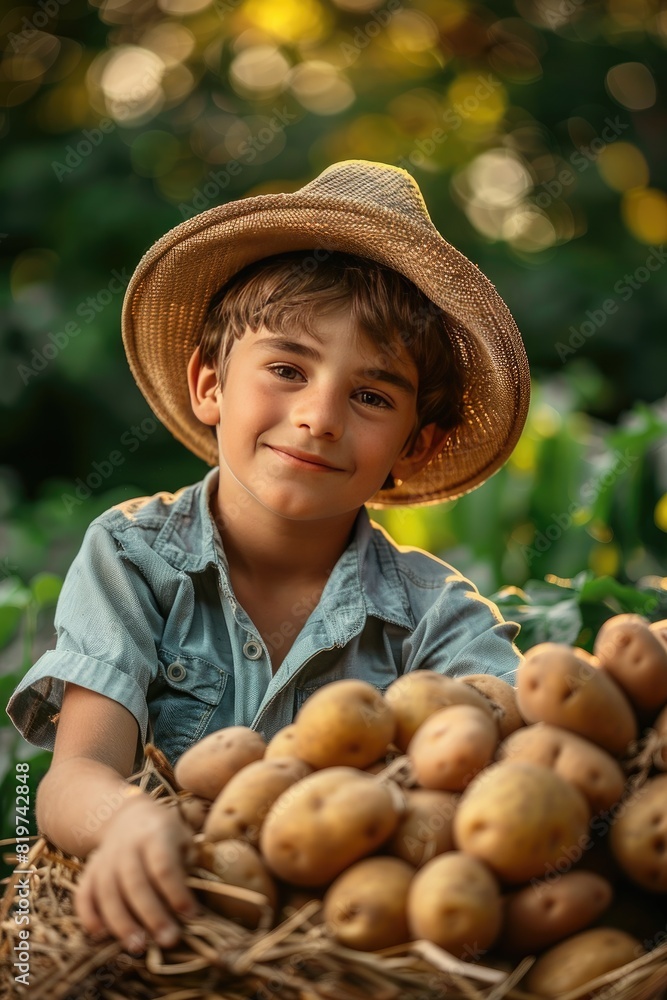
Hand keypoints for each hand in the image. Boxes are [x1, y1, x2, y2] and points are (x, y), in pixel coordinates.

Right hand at [75, 793, 199, 952]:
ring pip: (108, 893)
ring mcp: (104, 859)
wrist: (127, 816)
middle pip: (136, 884)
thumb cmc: (164, 833)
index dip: (176, 892)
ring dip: (122, 923)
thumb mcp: (182, 837)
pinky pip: (84, 895)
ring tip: (138, 947)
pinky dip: (89, 916)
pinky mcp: (89, 872)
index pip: (164, 866)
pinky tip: (101, 936)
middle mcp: (126, 846)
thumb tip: (190, 900)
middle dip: (152, 916)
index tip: (191, 915)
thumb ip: (187, 864)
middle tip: (168, 940)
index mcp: (155, 834)